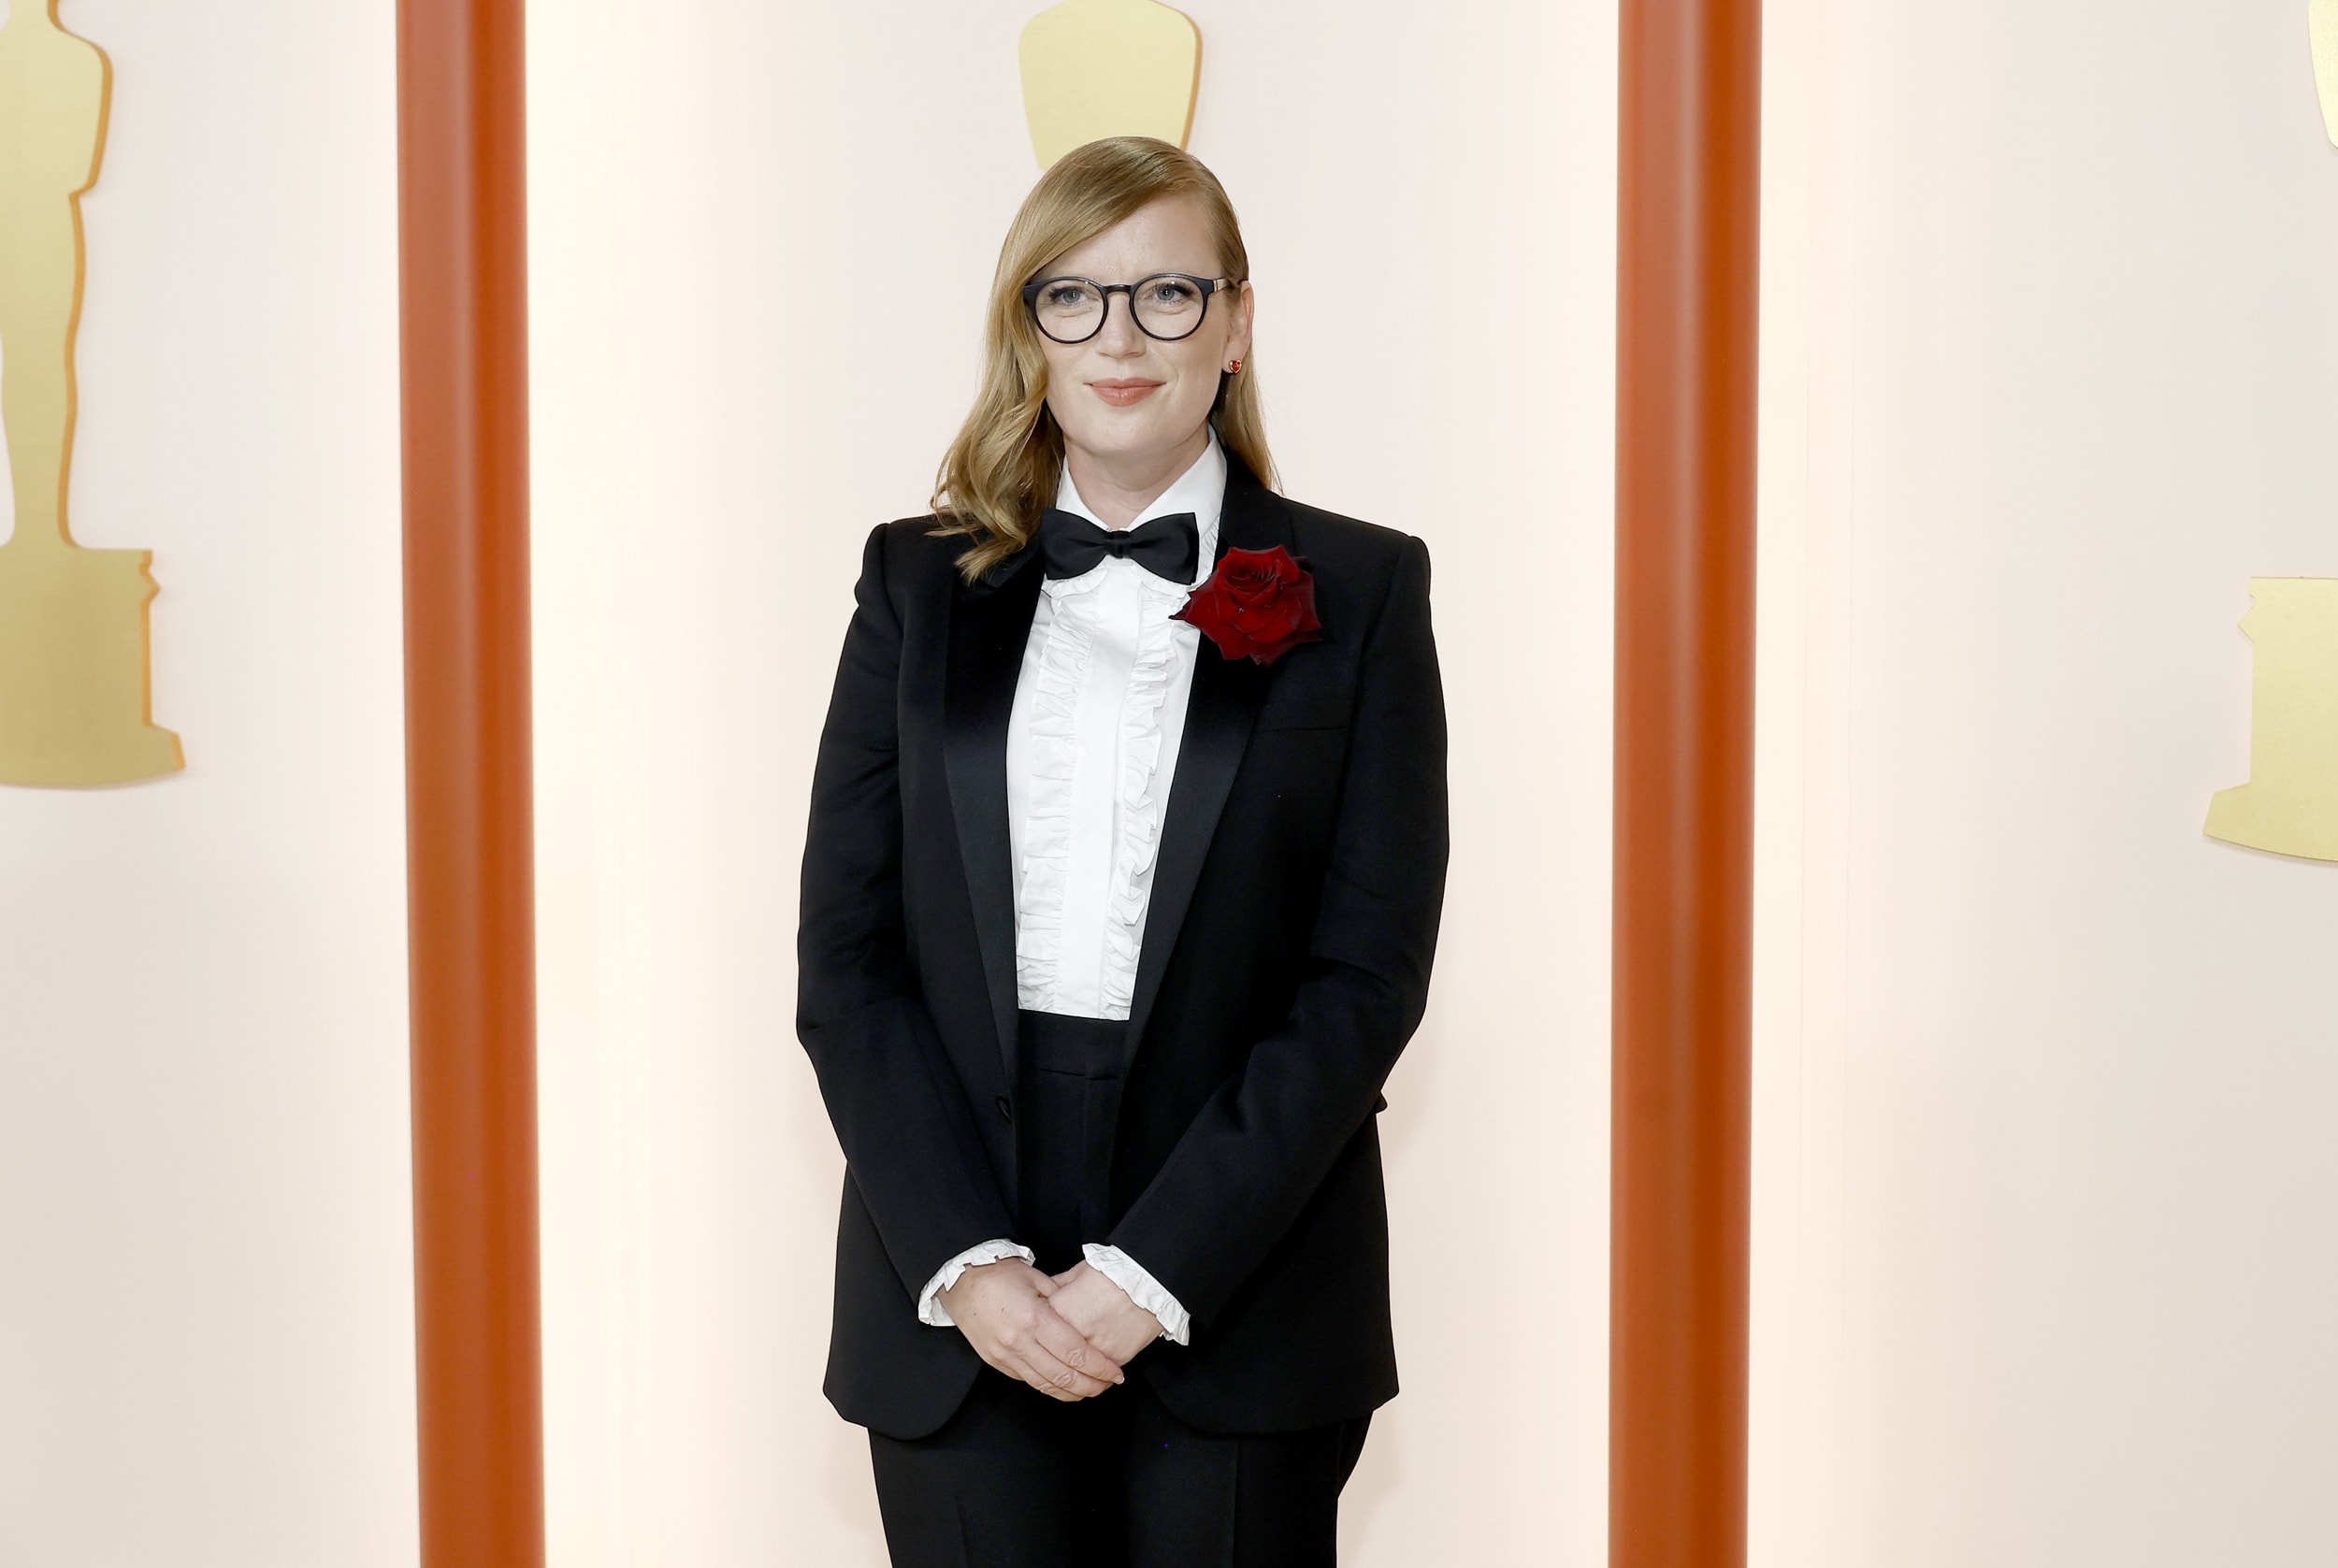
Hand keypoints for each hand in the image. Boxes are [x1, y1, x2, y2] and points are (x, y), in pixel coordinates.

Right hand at [938, 1257, 1124, 1401]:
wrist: (959, 1280)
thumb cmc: (999, 1273)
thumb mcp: (1037, 1278)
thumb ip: (1062, 1299)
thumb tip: (1085, 1317)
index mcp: (1034, 1318)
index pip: (1075, 1352)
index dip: (1099, 1367)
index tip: (1116, 1373)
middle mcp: (1019, 1342)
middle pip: (1063, 1375)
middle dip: (1091, 1385)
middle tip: (1108, 1385)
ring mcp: (1005, 1355)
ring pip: (1045, 1385)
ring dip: (1072, 1392)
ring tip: (1091, 1390)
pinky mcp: (996, 1362)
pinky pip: (1028, 1380)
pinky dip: (1049, 1386)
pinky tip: (1064, 1385)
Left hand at [1047, 1262, 1164, 1366]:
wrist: (1148, 1280)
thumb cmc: (1112, 1273)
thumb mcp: (1076, 1274)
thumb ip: (1055, 1289)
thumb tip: (1042, 1299)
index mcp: (1058, 1310)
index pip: (1036, 1333)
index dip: (1039, 1336)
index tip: (1041, 1339)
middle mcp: (1073, 1333)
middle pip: (1054, 1360)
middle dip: (1052, 1365)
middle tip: (1053, 1366)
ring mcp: (1094, 1349)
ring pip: (1076, 1375)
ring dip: (1075, 1380)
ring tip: (1077, 1377)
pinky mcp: (1114, 1359)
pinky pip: (1100, 1375)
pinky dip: (1098, 1376)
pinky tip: (1098, 1374)